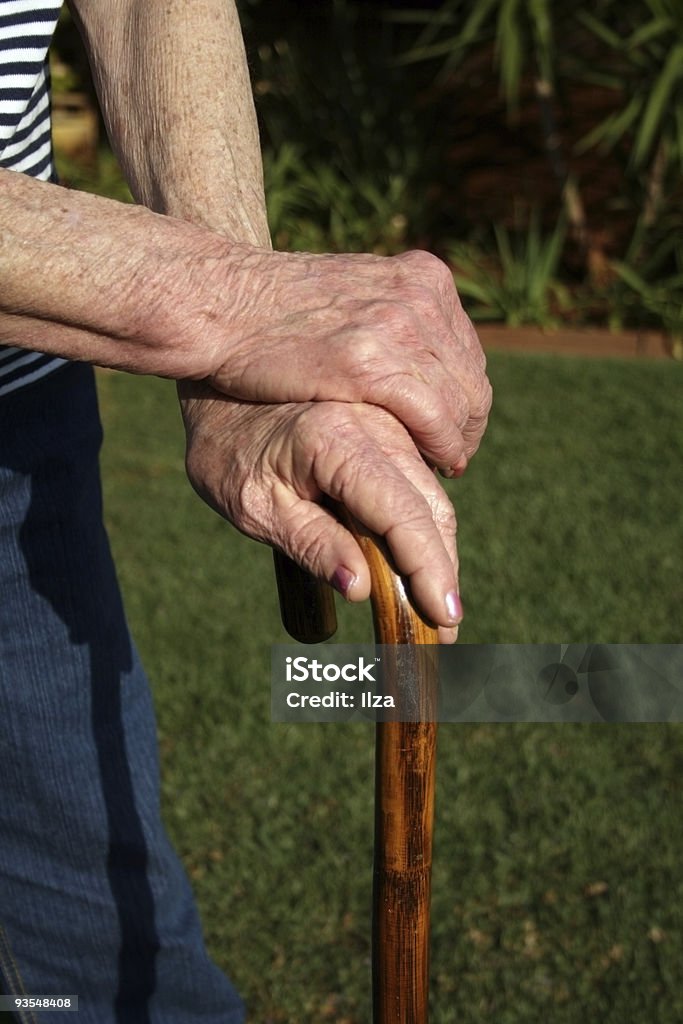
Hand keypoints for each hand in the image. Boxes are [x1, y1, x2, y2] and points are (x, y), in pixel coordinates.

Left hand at [179, 381, 462, 642]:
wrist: (223, 382)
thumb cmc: (229, 448)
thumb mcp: (252, 504)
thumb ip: (309, 543)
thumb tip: (360, 589)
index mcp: (339, 443)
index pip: (403, 514)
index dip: (430, 570)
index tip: (444, 620)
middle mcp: (379, 426)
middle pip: (432, 510)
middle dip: (442, 574)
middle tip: (442, 633)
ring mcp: (392, 424)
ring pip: (435, 497)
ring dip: (440, 554)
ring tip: (432, 609)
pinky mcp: (394, 429)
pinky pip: (424, 482)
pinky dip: (428, 526)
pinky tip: (419, 565)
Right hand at [183, 246, 491, 474]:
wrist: (223, 302)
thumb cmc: (277, 311)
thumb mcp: (352, 295)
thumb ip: (391, 317)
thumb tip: (422, 355)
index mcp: (422, 275)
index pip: (467, 353)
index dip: (463, 400)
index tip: (449, 431)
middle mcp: (420, 295)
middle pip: (471, 380)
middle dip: (464, 425)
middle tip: (447, 457)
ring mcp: (399, 325)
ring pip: (461, 403)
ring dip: (454, 442)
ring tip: (436, 464)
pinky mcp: (372, 362)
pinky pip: (434, 418)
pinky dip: (440, 447)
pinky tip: (430, 464)